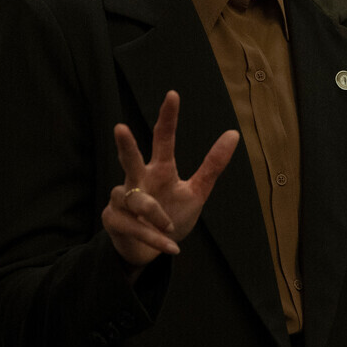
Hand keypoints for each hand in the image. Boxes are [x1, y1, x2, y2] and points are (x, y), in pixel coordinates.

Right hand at [102, 90, 239, 270]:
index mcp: (159, 170)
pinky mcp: (112, 219)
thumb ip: (212, 166)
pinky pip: (136, 227)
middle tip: (120, 127)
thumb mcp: (197, 192)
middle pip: (130, 159)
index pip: (163, 140)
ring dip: (157, 216)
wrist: (150, 251)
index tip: (173, 95)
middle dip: (126, 145)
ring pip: (139, 202)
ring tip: (170, 227)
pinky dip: (155, 238)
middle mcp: (137, 180)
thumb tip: (234, 133)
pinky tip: (170, 247)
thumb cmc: (171, 215)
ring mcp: (121, 199)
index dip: (168, 118)